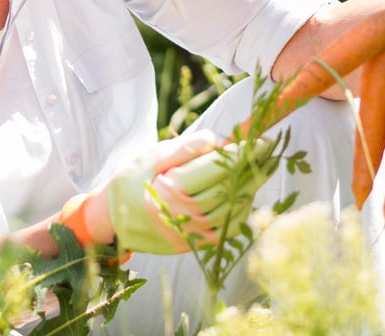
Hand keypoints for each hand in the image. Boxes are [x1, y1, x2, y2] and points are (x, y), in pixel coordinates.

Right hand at [61, 130, 275, 254]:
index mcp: (172, 189)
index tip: (262, 140)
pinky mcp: (193, 244)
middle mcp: (185, 214)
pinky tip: (246, 193)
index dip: (243, 154)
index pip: (217, 169)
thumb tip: (215, 138)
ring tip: (263, 168)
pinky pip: (226, 228)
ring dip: (251, 188)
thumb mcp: (149, 156)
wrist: (112, 219)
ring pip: (232, 209)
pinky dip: (241, 211)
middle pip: (230, 188)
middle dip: (254, 168)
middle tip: (272, 151)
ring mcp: (191, 233)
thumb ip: (183, 148)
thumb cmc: (129, 181)